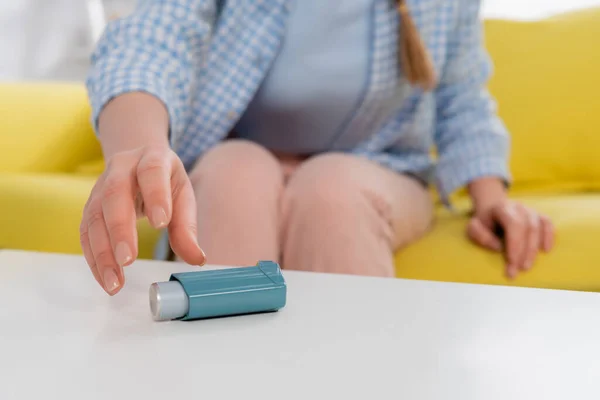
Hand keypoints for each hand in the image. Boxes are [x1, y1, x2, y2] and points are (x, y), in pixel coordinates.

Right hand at [80, 145, 205, 294]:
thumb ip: (187, 227)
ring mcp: (100, 186)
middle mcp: (121, 168)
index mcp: (152, 158)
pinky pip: (85, 233)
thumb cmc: (165, 181)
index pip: (151, 172)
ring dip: (102, 252)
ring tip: (115, 281)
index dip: (155, 196)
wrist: (137, 162)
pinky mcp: (89, 207)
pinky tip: (105, 277)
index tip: (160, 224)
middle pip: (115, 195)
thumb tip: (196, 259)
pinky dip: (94, 258)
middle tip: (128, 260)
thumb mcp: (183, 195)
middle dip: (120, 229)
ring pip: (94, 217)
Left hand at [467, 200, 554, 278]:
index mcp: (502, 208)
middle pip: (527, 228)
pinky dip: (549, 236)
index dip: (515, 244)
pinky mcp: (538, 216)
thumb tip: (498, 247)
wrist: (493, 207)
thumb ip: (480, 235)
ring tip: (526, 266)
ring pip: (538, 229)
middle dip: (523, 252)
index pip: (513, 225)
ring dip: (533, 250)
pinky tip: (545, 250)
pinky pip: (548, 224)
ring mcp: (530, 211)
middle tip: (516, 270)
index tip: (511, 261)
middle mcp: (519, 207)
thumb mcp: (474, 227)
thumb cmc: (484, 221)